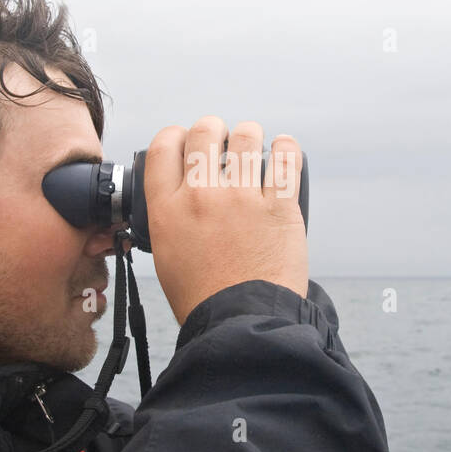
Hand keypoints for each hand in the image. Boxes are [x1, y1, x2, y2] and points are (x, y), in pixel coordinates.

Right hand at [143, 117, 307, 324]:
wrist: (239, 322)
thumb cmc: (203, 298)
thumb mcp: (166, 256)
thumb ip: (168, 221)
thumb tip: (176, 199)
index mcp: (167, 209)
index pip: (164, 147)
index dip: (175, 135)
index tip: (185, 140)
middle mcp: (201, 196)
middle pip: (204, 132)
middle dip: (214, 129)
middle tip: (223, 139)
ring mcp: (241, 199)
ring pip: (246, 137)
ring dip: (250, 134)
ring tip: (255, 143)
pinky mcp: (278, 207)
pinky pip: (285, 160)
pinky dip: (286, 148)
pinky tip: (284, 149)